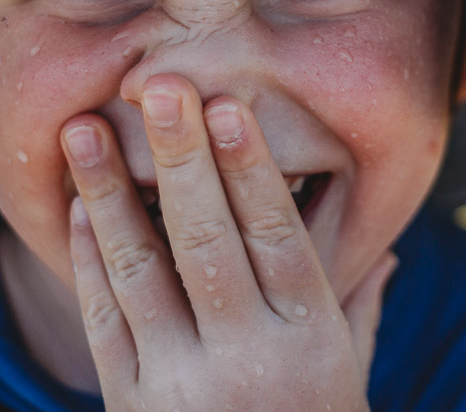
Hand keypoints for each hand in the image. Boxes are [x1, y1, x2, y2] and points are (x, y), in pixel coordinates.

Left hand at [60, 73, 393, 411]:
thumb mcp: (353, 384)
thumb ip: (361, 316)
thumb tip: (387, 256)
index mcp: (311, 344)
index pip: (277, 236)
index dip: (250, 167)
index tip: (228, 105)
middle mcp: (247, 361)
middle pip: (208, 240)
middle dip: (179, 157)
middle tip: (159, 85)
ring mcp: (180, 387)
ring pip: (138, 271)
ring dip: (106, 194)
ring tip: (84, 129)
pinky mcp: (129, 407)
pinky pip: (102, 320)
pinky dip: (87, 260)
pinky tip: (77, 208)